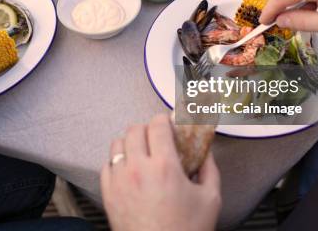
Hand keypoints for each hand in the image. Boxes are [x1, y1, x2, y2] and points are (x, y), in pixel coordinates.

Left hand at [101, 114, 221, 230]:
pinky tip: (129, 170)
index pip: (157, 125)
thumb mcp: (210, 199)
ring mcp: (119, 181)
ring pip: (117, 144)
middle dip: (148, 129)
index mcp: (164, 167)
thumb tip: (205, 151)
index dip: (164, 119)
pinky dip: (117, 162)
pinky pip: (107, 165)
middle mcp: (138, 169)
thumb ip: (209, 168)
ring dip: (130, 143)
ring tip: (142, 152)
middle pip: (134, 129)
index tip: (169, 123)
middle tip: (158, 138)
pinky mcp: (108, 194)